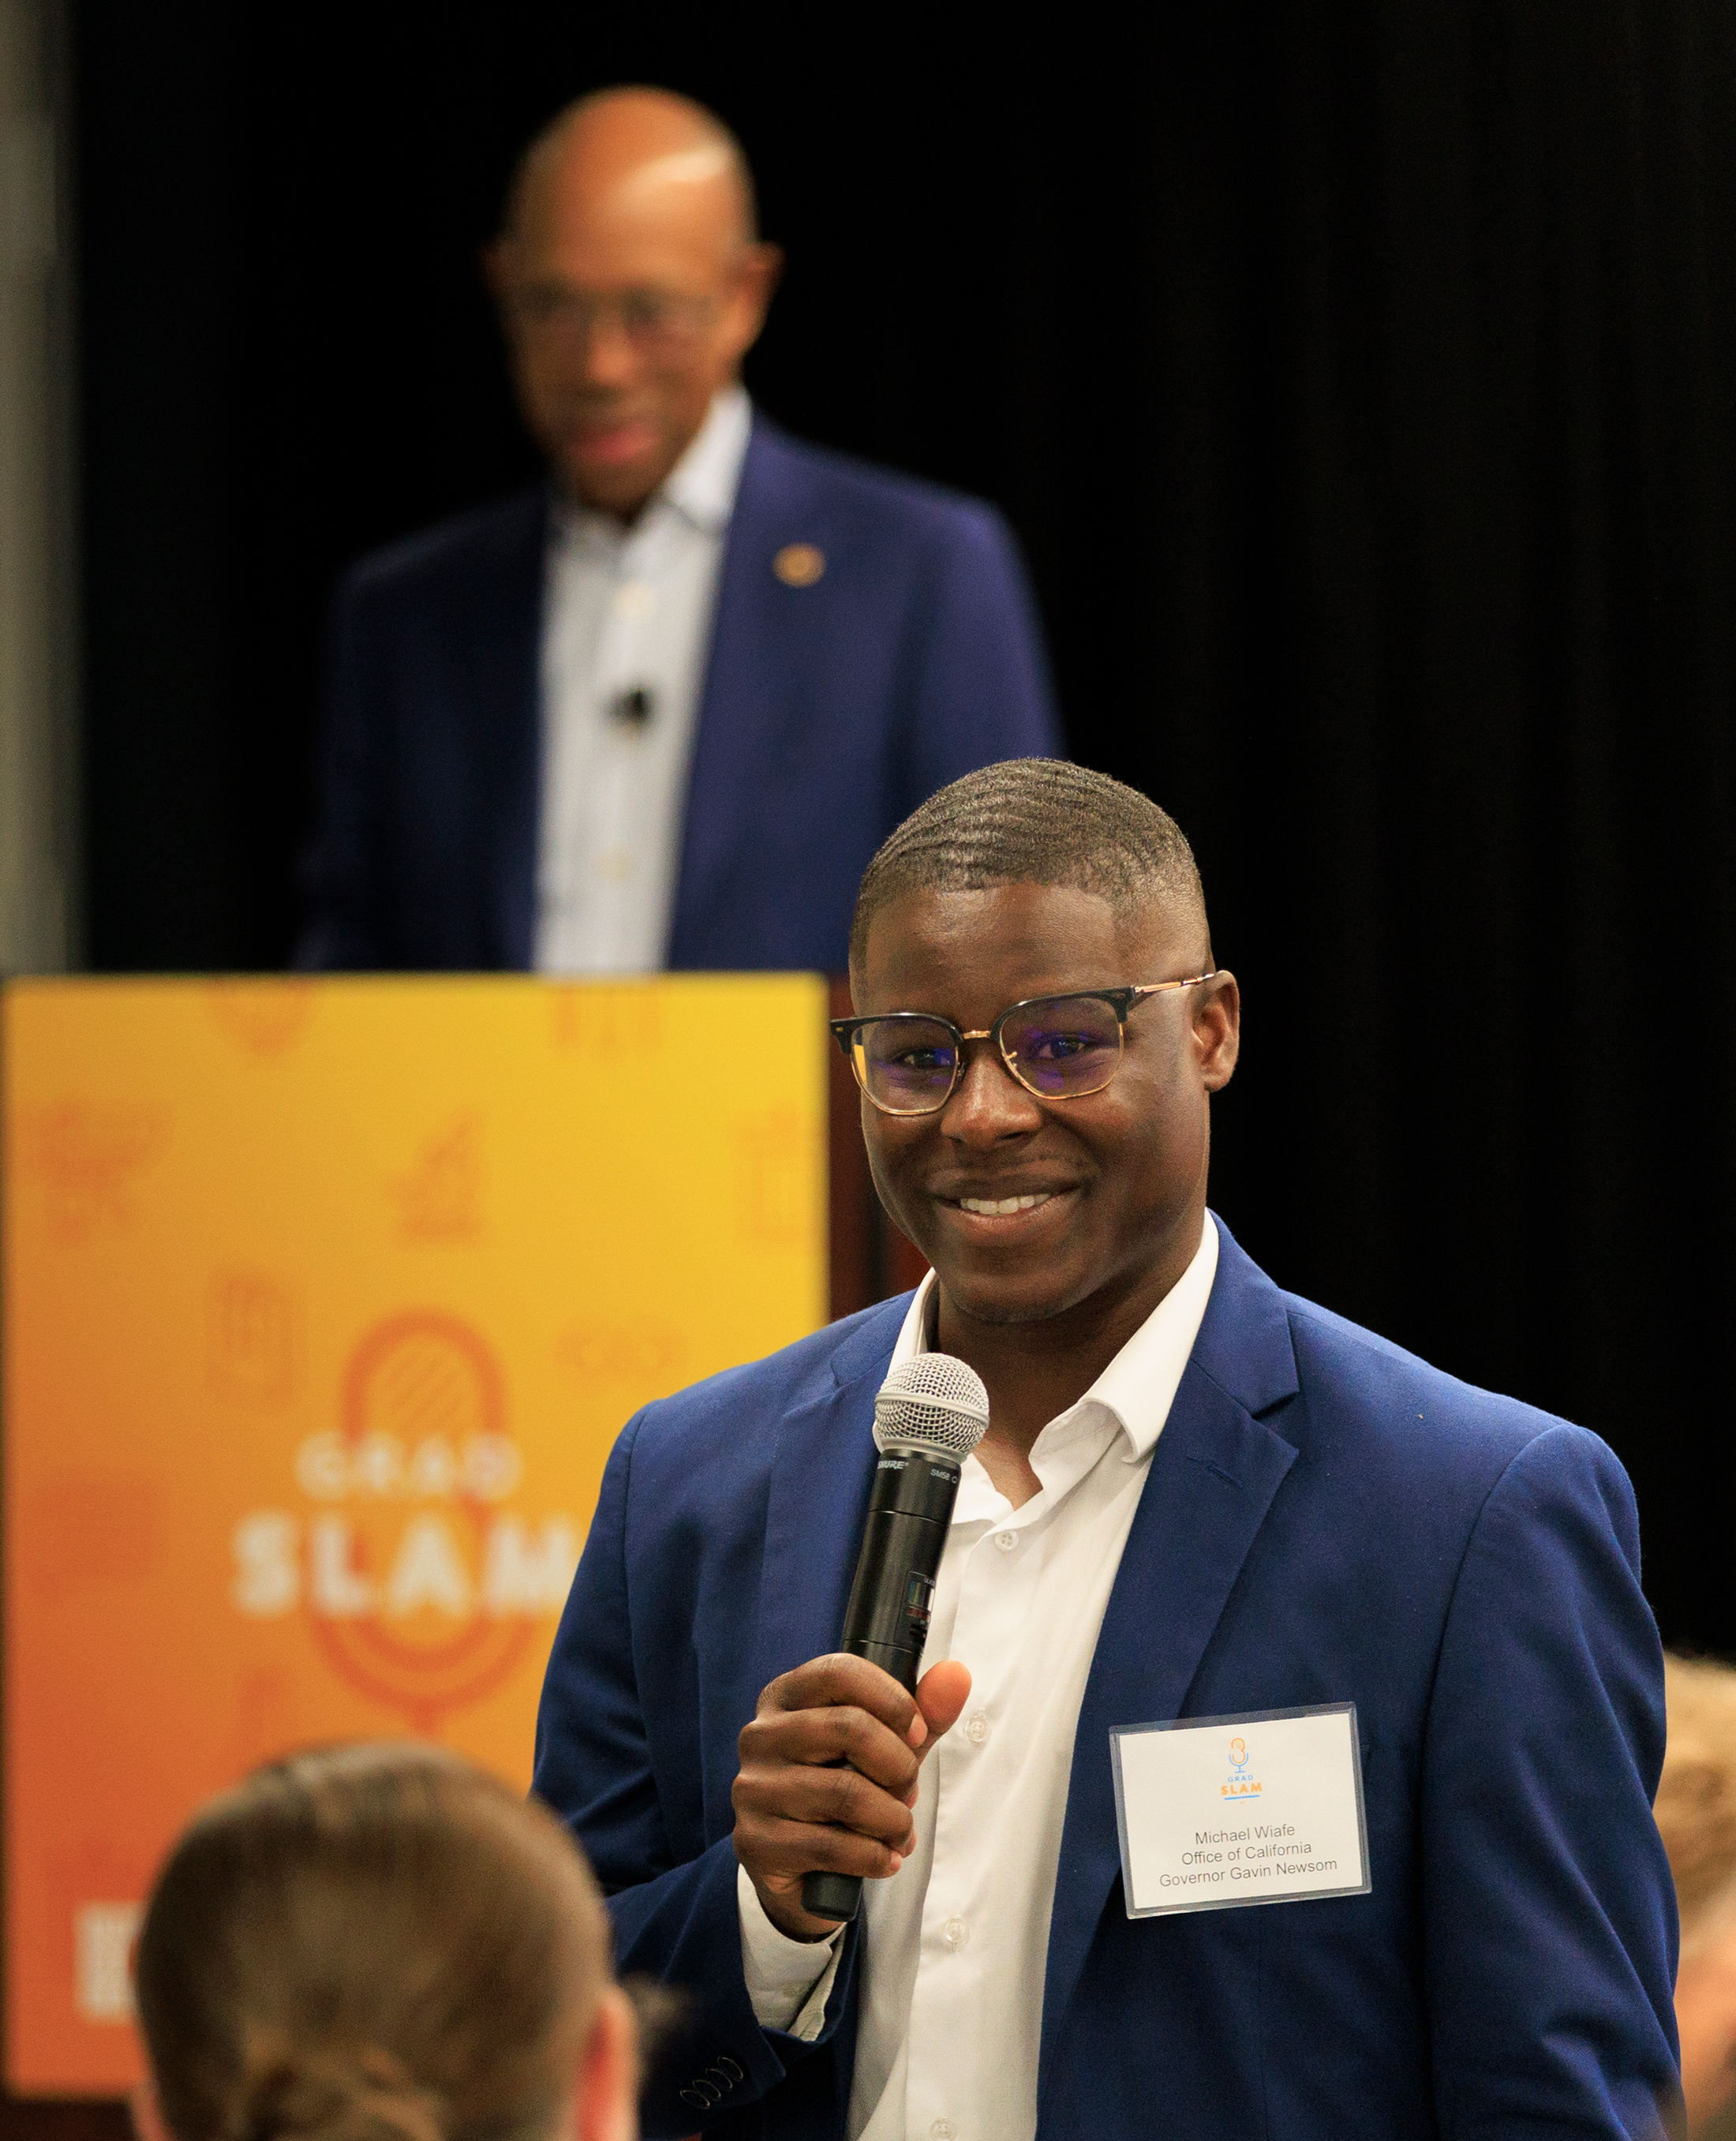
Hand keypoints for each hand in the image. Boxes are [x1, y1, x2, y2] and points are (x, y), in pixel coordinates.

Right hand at [733, 1654, 971, 1940]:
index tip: (918, 1733)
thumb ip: (922, 1713)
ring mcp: (753, 1789)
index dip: (892, 1700)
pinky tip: (885, 1859)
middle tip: (910, 1792)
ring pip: (844, 1792)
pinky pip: (831, 1846)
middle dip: (899, 1766)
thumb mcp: (884, 1747)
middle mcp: (760, 1735)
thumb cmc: (843, 1790)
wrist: (801, 1869)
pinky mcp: (756, 1842)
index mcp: (785, 1697)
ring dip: (892, 1818)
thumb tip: (956, 1676)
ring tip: (901, 1830)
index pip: (839, 1672)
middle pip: (849, 1728)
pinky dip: (874, 1856)